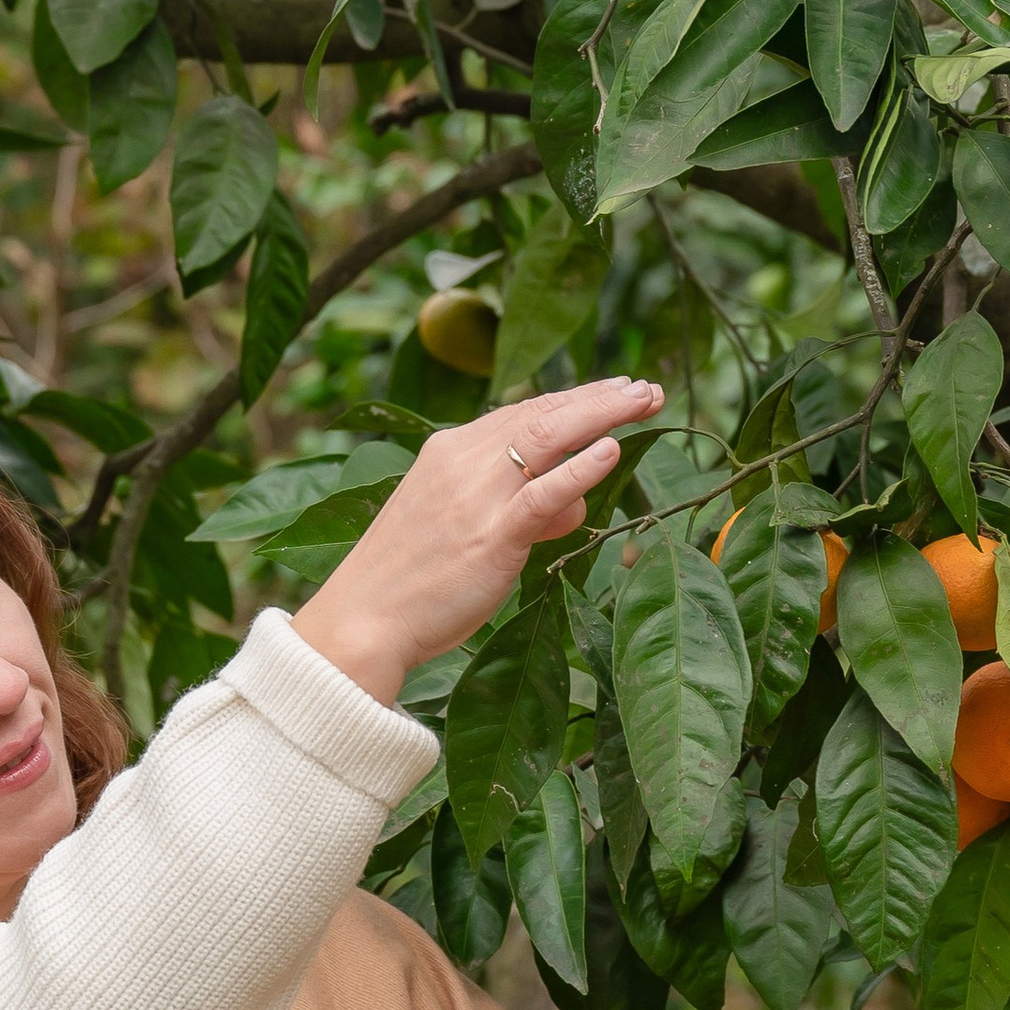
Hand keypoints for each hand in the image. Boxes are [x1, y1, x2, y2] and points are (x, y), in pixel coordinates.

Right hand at [293, 378, 659, 706]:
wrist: (363, 621)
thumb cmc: (410, 581)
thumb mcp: (464, 530)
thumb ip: (520, 510)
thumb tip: (572, 502)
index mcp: (449, 451)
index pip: (523, 412)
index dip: (574, 399)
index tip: (615, 391)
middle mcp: (463, 461)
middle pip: (543, 413)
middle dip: (600, 398)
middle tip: (647, 389)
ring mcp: (477, 496)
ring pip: (548, 438)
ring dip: (603, 414)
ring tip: (645, 401)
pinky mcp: (491, 536)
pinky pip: (542, 494)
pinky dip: (580, 469)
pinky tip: (613, 449)